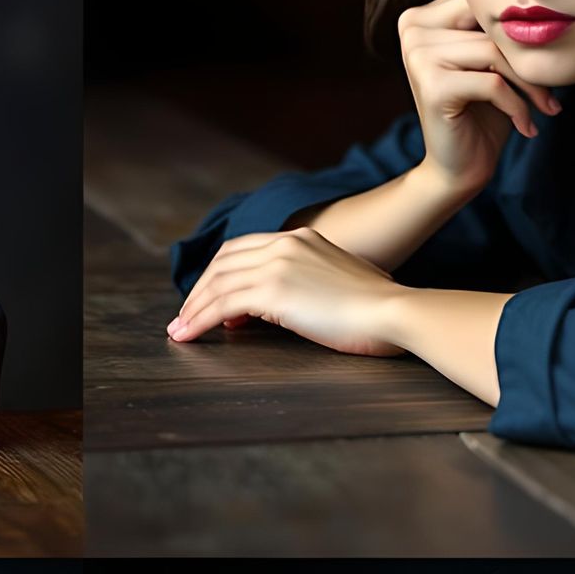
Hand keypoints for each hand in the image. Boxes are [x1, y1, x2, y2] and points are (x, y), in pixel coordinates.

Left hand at [167, 228, 410, 352]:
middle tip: (185, 315)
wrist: (395, 313)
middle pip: (224, 262)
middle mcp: (287, 243)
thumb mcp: (336, 285)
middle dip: (199, 290)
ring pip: (218, 283)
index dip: (220, 273)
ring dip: (193, 308)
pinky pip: (222, 304)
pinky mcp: (273, 290)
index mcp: (302, 238)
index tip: (208, 298)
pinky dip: (199, 320)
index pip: (244, 248)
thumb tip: (278, 308)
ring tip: (180, 330)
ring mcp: (278, 264)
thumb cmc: (377, 311)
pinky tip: (189, 335)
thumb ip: (305, 286)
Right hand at [395, 0, 563, 193]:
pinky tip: (526, 126)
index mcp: (421, 16)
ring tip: (545, 107)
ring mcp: (417, 55)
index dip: (518, 26)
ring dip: (529, 85)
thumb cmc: (482, 112)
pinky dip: (517, 106)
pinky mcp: (431, 86)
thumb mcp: (492, 61)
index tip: (548, 56)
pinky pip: (493, 83)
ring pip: (495, 53)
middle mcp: (413, 29)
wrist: (457, 169)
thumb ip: (498, 25)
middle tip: (552, 89)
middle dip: (527, 57)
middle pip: (490, 24)